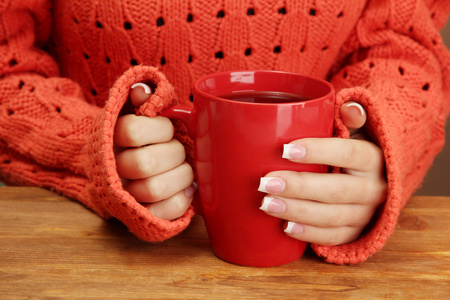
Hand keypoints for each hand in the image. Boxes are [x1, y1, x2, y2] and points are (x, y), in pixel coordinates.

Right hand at [114, 83, 194, 219]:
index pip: (132, 131)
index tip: (168, 129)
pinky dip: (181, 200)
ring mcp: (125, 195)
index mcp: (112, 138)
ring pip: (154, 189)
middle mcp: (113, 168)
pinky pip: (162, 213)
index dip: (159, 129)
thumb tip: (141, 91)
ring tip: (185, 170)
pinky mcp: (142, 215)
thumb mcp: (140, 112)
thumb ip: (143, 98)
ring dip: (180, 176)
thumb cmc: (145, 137)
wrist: (126, 168)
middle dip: (174, 154)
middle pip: (145, 163)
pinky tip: (187, 189)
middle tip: (180, 151)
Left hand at [258, 101, 386, 244]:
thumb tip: (350, 108)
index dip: (318, 151)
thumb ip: (352, 117)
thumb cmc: (352, 149)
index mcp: (373, 158)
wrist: (374, 179)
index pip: (348, 153)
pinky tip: (285, 227)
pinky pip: (334, 237)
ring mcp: (366, 213)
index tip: (284, 150)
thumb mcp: (357, 130)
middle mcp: (374, 188)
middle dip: (298, 187)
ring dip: (297, 211)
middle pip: (336, 190)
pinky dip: (309, 233)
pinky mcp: (356, 231)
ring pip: (332, 217)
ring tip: (266, 204)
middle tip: (265, 183)